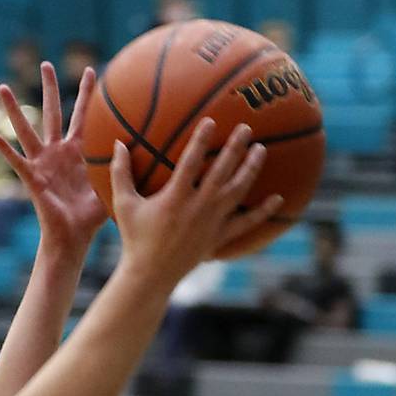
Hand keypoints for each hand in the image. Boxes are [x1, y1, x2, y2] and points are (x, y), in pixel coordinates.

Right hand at [0, 61, 107, 254]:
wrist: (73, 238)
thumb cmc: (92, 217)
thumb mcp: (112, 185)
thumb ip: (125, 166)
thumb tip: (144, 147)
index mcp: (77, 151)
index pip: (83, 115)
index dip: (88, 93)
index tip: (94, 69)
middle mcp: (57, 152)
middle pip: (52, 112)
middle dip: (49, 88)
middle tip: (45, 64)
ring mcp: (42, 163)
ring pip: (27, 130)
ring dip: (14, 109)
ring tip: (3, 87)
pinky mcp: (32, 179)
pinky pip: (17, 162)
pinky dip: (6, 150)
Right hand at [109, 119, 282, 292]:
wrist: (150, 275)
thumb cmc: (135, 238)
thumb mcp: (123, 204)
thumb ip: (121, 173)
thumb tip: (118, 144)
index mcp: (176, 197)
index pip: (192, 161)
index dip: (202, 139)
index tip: (212, 120)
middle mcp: (198, 207)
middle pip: (222, 171)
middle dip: (235, 147)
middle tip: (247, 128)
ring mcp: (212, 223)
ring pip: (237, 191)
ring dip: (251, 169)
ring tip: (261, 150)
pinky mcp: (219, 238)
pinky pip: (245, 223)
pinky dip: (262, 212)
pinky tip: (277, 199)